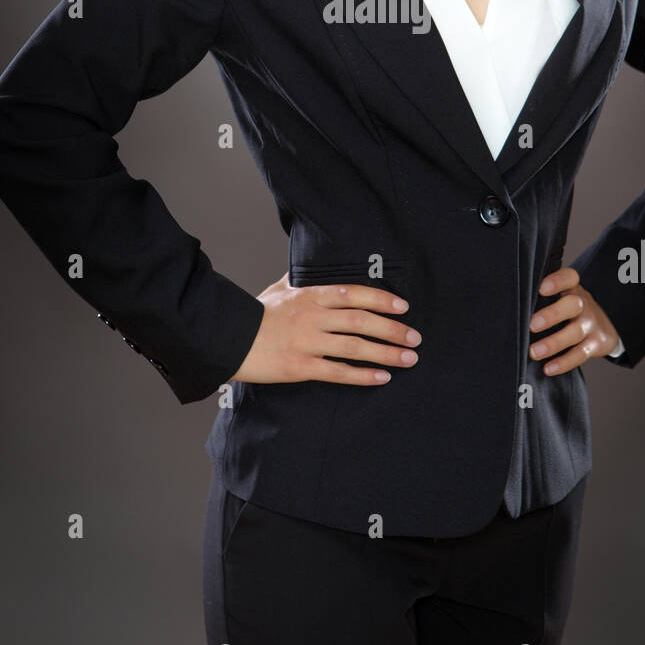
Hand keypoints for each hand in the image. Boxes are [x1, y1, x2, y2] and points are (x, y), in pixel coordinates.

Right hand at [230, 271, 421, 384]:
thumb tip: (305, 266)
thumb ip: (297, 279)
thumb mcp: (277, 289)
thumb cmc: (254, 313)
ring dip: (386, 353)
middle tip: (415, 337)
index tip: (403, 306)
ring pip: (355, 347)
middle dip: (393, 329)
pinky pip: (338, 372)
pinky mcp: (301, 367)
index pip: (354, 293)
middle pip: (362, 321)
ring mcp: (308, 343)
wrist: (229, 339)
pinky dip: (362, 375)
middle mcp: (313, 317)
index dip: (382, 298)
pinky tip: (382, 378)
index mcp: (310, 296)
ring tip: (408, 359)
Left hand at [528, 267, 618, 375]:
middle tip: (532, 325)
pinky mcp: (596, 344)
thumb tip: (504, 304)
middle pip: (573, 304)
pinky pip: (580, 354)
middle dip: (552, 315)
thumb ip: (539, 296)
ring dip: (553, 343)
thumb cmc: (567, 309)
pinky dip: (564, 362)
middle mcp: (583, 303)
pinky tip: (548, 369)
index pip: (569, 277)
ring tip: (534, 352)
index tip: (541, 289)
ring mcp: (591, 324)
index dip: (557, 281)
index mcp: (571, 288)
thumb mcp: (560, 296)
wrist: (603, 327)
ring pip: (575, 332)